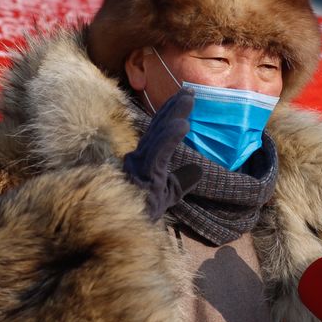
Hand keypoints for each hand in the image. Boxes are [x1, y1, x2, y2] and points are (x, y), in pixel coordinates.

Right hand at [123, 88, 198, 221]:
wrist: (123, 231)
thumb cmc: (141, 212)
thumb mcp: (168, 194)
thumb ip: (181, 181)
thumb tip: (198, 169)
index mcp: (144, 160)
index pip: (159, 131)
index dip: (171, 112)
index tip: (185, 96)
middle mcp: (138, 158)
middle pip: (158, 127)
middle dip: (174, 107)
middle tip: (190, 90)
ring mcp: (139, 166)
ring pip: (158, 135)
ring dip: (174, 115)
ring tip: (189, 100)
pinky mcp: (143, 176)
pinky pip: (158, 154)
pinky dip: (170, 138)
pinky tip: (182, 125)